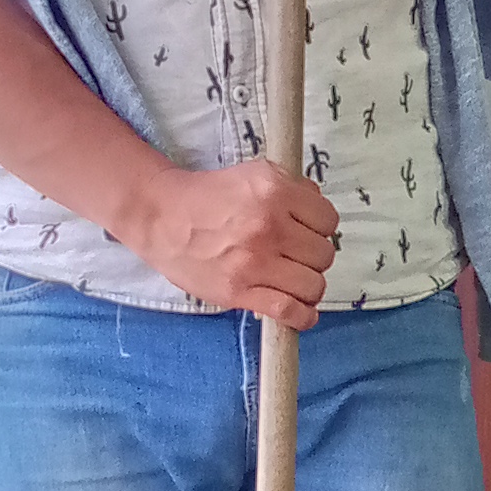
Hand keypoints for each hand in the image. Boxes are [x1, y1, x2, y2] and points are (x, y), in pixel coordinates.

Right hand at [129, 154, 339, 325]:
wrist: (162, 217)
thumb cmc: (208, 196)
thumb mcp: (253, 174)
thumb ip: (292, 187)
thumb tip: (318, 211)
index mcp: (275, 192)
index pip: (328, 220)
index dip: (320, 227)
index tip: (306, 232)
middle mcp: (269, 226)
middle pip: (323, 254)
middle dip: (313, 257)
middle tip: (294, 256)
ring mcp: (255, 262)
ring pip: (313, 285)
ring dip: (308, 286)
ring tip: (294, 281)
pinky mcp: (239, 291)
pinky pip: (289, 311)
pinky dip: (302, 317)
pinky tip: (301, 312)